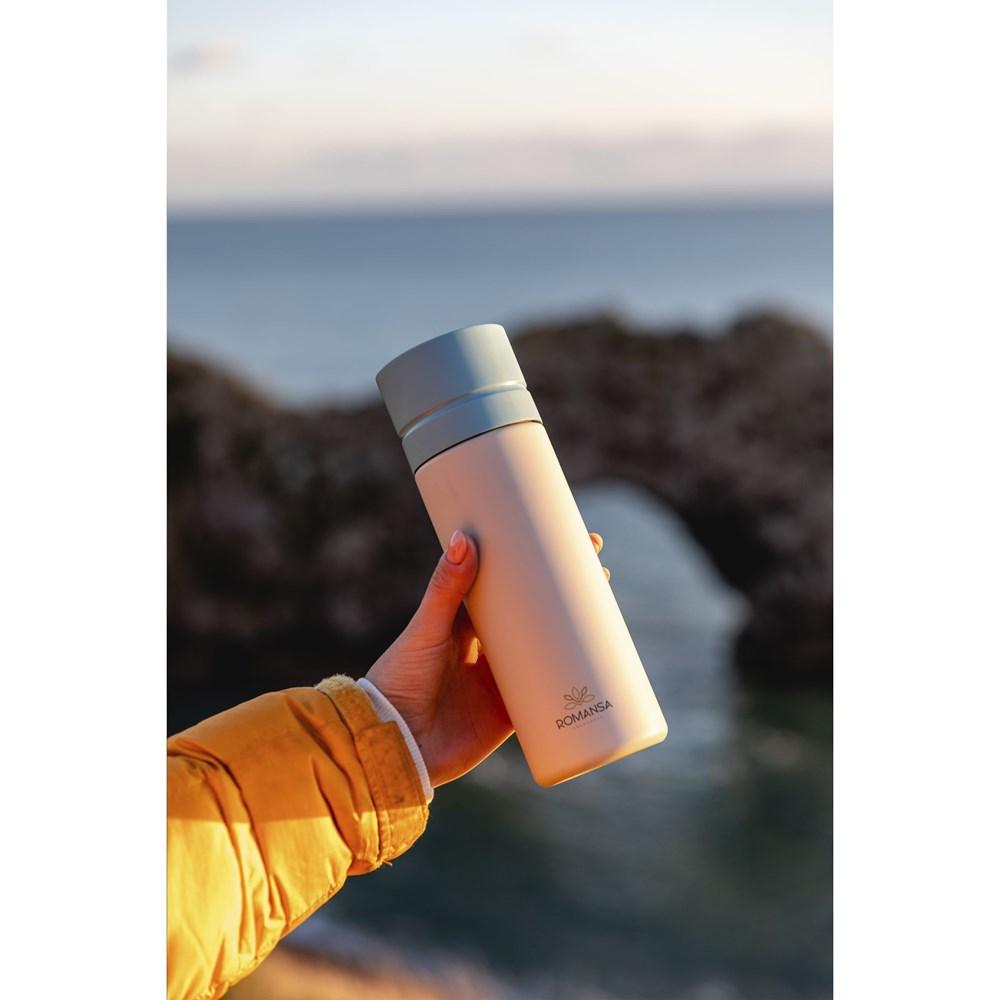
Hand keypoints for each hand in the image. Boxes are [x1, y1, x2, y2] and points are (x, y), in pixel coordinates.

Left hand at [366, 529, 607, 786]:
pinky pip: (550, 698)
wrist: (396, 746)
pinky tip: (604, 671)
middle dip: (568, 592)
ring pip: (550, 651)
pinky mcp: (513, 714)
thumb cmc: (400, 680)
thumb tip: (464, 537)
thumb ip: (445, 589)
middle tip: (599, 567)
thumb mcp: (427, 629)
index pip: (508, 583)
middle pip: (536, 613)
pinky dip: (573, 685)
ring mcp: (503, 679)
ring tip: (610, 610)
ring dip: (579, 633)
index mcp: (467, 620)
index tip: (557, 541)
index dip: (534, 563)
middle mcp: (489, 646)